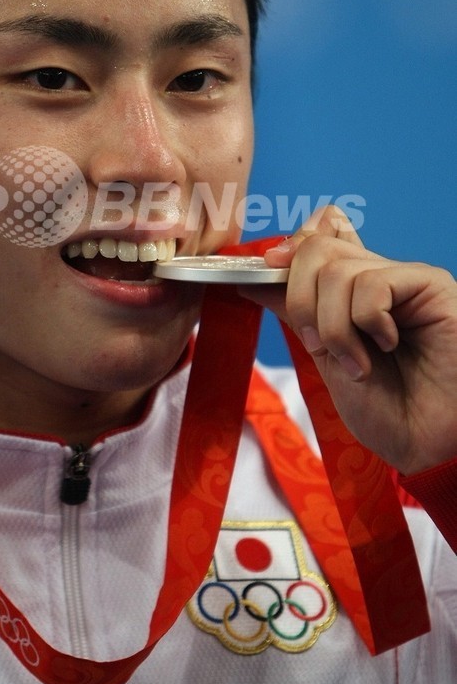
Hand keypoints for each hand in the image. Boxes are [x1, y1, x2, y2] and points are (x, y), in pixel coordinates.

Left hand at [238, 206, 456, 474]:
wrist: (427, 447)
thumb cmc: (388, 411)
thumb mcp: (325, 356)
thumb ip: (297, 311)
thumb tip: (252, 277)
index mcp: (353, 290)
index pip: (316, 236)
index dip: (286, 252)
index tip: (261, 278)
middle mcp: (378, 276)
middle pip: (316, 248)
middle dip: (301, 302)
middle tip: (319, 346)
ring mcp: (404, 278)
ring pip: (336, 271)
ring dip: (334, 329)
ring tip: (358, 365)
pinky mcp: (430, 284)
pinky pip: (371, 285)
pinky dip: (366, 324)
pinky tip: (388, 346)